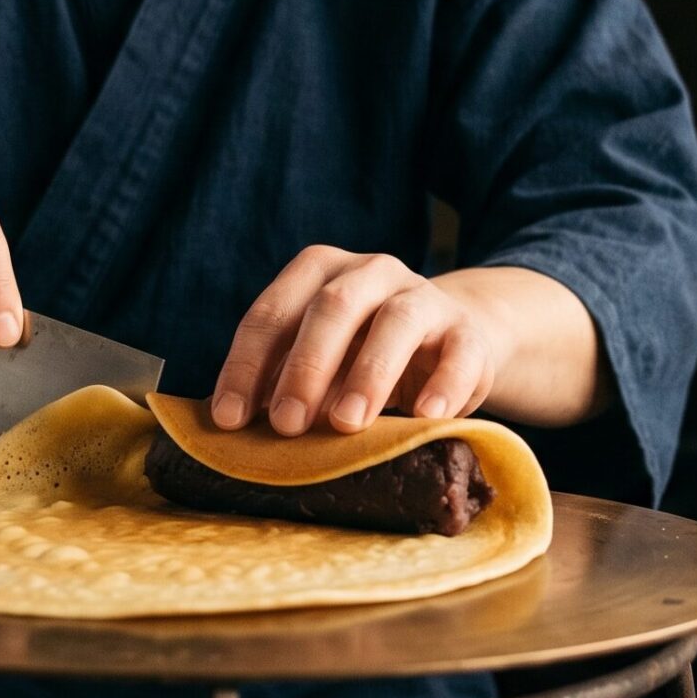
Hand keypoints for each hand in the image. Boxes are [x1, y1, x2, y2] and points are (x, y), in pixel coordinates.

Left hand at [209, 246, 500, 434]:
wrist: (452, 341)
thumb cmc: (363, 355)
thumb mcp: (319, 360)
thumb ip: (280, 381)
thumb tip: (233, 426)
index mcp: (320, 272)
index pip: (273, 312)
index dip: (247, 365)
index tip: (229, 418)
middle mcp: (371, 272)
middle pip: (333, 307)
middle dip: (304, 367)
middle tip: (285, 424)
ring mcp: (423, 297)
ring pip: (396, 322)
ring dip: (368, 374)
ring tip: (346, 424)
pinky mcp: (467, 333)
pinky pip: (460, 353)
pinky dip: (444, 384)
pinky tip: (426, 415)